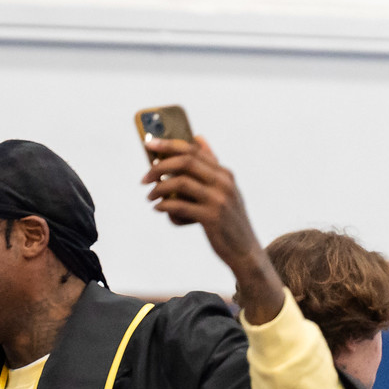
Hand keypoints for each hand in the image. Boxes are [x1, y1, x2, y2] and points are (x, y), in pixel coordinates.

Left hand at [140, 135, 283, 323]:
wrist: (244, 250)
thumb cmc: (227, 220)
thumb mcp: (224, 190)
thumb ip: (210, 166)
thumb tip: (197, 137)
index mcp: (224, 173)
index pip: (194, 149)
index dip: (169, 144)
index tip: (149, 143)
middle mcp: (223, 182)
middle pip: (186, 161)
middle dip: (160, 167)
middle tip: (144, 178)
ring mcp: (218, 199)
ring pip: (180, 182)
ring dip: (159, 189)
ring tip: (150, 197)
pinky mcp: (211, 217)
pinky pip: (179, 206)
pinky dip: (165, 206)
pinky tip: (158, 209)